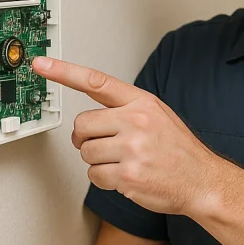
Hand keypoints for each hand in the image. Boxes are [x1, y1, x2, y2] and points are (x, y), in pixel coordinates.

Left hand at [32, 56, 221, 214]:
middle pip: (82, 124)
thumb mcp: (159, 116)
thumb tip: (89, 118)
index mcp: (142, 103)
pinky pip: (94, 175)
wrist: (202, 181)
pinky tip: (126, 176)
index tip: (41, 64)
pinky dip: (105, 180)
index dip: (64, 72)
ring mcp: (132, 149)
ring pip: (85, 152)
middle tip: (107, 145)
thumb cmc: (179, 150)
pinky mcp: (127, 175)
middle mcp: (136, 122)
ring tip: (125, 162)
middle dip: (87, 138)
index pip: (96, 82)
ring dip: (98, 161)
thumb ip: (127, 109)